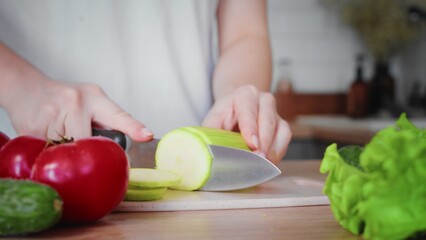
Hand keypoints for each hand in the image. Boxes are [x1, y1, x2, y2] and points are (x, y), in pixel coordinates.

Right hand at [7, 78, 152, 140]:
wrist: (26, 88)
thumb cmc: (64, 98)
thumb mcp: (90, 101)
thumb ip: (107, 122)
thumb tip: (133, 141)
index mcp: (95, 98)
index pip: (118, 115)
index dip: (133, 127)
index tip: (147, 136)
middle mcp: (75, 103)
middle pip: (88, 143)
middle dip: (84, 148)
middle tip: (75, 138)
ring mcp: (53, 114)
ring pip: (66, 151)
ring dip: (64, 150)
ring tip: (58, 132)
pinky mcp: (33, 128)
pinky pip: (47, 152)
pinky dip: (48, 151)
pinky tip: (45, 135)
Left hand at [202, 85, 291, 163]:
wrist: (236, 107)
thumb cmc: (224, 116)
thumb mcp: (213, 121)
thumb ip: (211, 134)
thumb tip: (206, 152)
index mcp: (245, 95)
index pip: (249, 111)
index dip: (250, 128)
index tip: (252, 144)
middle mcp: (263, 100)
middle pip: (267, 121)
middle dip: (264, 142)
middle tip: (258, 159)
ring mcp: (275, 112)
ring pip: (281, 130)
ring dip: (273, 149)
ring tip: (264, 164)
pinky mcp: (282, 125)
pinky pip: (285, 138)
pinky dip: (278, 152)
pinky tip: (269, 162)